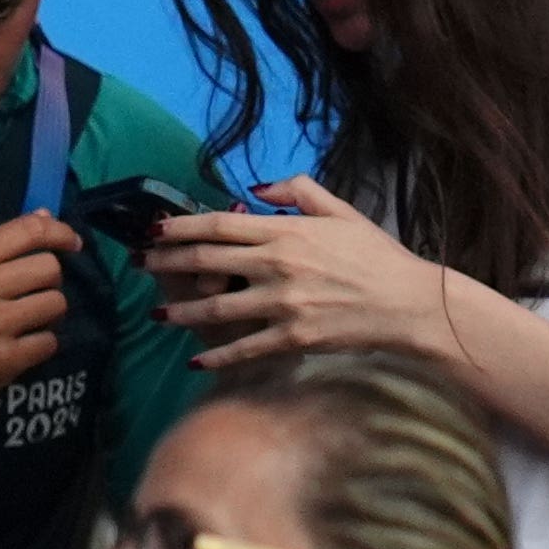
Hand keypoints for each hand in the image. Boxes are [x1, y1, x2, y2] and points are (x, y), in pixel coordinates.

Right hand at [0, 209, 70, 439]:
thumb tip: (47, 217)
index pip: (28, 231)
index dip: (60, 232)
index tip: (72, 244)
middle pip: (50, 268)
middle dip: (48, 281)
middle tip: (29, 295)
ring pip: (57, 303)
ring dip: (47, 314)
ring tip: (23, 323)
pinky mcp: (6, 358)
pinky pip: (50, 342)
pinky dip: (39, 345)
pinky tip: (16, 348)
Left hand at [146, 177, 446, 371]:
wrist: (411, 302)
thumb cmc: (377, 256)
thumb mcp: (342, 213)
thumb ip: (299, 192)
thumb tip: (255, 189)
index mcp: (287, 232)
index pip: (219, 226)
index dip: (180, 227)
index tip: (154, 230)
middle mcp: (277, 265)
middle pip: (205, 262)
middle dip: (165, 263)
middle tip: (138, 264)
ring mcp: (283, 303)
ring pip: (215, 307)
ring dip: (180, 311)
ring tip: (157, 312)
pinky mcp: (293, 337)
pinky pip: (244, 347)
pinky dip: (217, 355)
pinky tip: (195, 359)